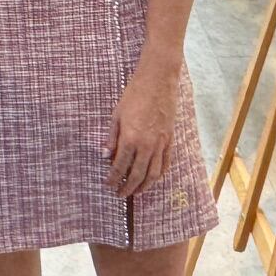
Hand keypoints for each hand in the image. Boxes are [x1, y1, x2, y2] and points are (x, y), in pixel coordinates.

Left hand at [108, 65, 176, 196]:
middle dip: (128, 187)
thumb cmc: (134, 95)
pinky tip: (153, 179)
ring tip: (136, 192)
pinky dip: (159, 174)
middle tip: (120, 194)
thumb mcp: (116, 115)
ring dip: (144, 186)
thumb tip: (105, 156)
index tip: (108, 185)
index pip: (120, 166)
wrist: (158, 81)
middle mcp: (146, 145)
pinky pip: (165, 163)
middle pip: (137, 175)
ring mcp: (160, 143)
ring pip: (153, 173)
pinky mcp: (170, 139)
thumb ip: (111, 138)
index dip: (113, 178)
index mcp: (130, 138)